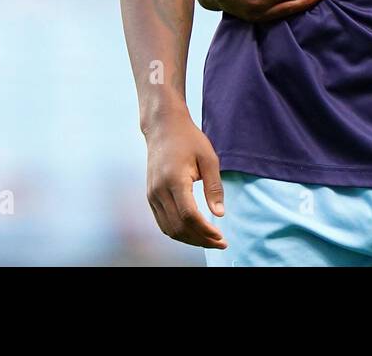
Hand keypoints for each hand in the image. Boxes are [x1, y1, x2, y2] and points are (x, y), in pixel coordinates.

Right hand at [143, 108, 227, 248]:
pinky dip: (178, 232)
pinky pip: (162, 222)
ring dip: (189, 239)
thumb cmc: (189, 140)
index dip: (205, 231)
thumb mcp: (209, 159)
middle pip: (178, 227)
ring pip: (169, 229)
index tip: (221, 237)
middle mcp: (159, 191)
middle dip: (200, 239)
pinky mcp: (150, 196)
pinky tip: (194, 232)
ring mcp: (152, 195)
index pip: (188, 216)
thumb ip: (214, 187)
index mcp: (174, 180)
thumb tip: (220, 214)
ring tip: (210, 240)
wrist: (163, 128)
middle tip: (220, 243)